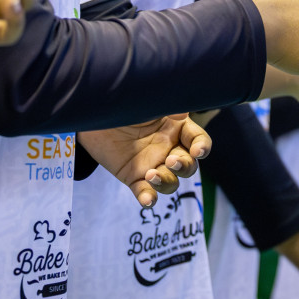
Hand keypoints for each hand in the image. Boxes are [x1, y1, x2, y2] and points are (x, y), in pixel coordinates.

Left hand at [78, 114, 210, 207]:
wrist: (95, 113)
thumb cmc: (124, 102)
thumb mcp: (150, 99)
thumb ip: (168, 105)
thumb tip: (183, 112)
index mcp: (177, 127)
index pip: (199, 140)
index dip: (203, 147)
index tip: (197, 150)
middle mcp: (168, 148)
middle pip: (189, 165)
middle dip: (184, 166)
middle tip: (171, 161)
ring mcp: (152, 164)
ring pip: (171, 182)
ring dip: (166, 182)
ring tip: (151, 174)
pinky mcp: (134, 177)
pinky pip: (145, 192)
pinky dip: (148, 198)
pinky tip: (146, 199)